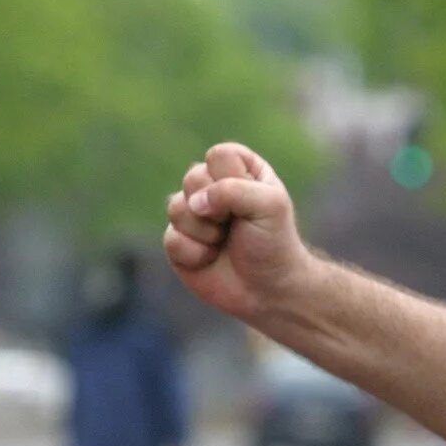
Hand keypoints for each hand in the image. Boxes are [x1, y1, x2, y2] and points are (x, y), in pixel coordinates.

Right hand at [163, 142, 314, 321]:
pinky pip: (171, 238)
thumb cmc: (273, 243)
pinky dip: (195, 253)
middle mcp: (214, 187)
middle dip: (216, 208)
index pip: (220, 155)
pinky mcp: (178, 241)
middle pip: (193, 177)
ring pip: (176, 206)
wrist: (267, 290)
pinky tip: (210, 259)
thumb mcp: (270, 206)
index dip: (230, 179)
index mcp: (241, 169)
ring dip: (205, 232)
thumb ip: (233, 190)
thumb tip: (194, 202)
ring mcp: (193, 213)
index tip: (251, 202)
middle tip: (236, 225)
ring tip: (224, 242)